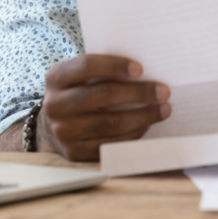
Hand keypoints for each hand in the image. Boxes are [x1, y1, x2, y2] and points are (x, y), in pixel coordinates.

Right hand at [38, 54, 170, 160]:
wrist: (53, 123)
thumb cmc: (78, 90)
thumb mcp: (79, 75)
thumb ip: (103, 69)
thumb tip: (146, 69)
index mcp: (57, 77)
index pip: (87, 66)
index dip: (115, 66)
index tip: (141, 69)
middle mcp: (56, 104)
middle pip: (103, 95)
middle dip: (139, 93)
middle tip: (164, 92)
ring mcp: (64, 131)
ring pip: (109, 123)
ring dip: (143, 116)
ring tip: (164, 110)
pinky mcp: (74, 152)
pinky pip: (109, 145)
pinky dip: (132, 135)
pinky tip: (147, 125)